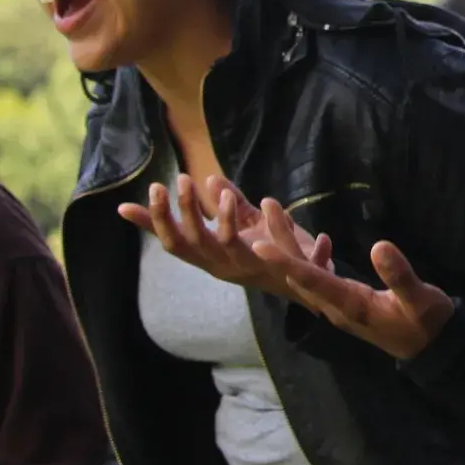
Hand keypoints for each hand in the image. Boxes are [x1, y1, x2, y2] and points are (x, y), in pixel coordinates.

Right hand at [119, 173, 276, 289]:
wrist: (311, 286)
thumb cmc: (266, 252)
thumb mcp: (237, 223)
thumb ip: (213, 205)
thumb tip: (189, 178)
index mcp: (210, 257)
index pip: (175, 241)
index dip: (159, 219)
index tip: (153, 187)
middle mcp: (225, 266)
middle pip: (196, 242)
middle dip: (187, 211)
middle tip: (183, 179)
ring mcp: (252, 269)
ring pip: (230, 246)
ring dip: (225, 219)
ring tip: (225, 194)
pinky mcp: (282, 268)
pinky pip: (275, 250)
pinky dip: (274, 225)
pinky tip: (270, 203)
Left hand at [240, 200, 455, 359]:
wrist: (430, 347)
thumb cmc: (426, 321)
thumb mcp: (420, 298)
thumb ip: (399, 275)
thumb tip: (379, 245)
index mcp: (350, 305)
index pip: (312, 280)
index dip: (286, 263)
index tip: (259, 245)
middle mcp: (336, 306)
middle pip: (298, 275)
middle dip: (280, 244)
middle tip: (267, 208)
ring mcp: (338, 306)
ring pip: (304, 276)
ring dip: (288, 249)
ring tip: (277, 218)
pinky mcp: (344, 302)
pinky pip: (315, 279)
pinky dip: (304, 258)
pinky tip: (305, 243)